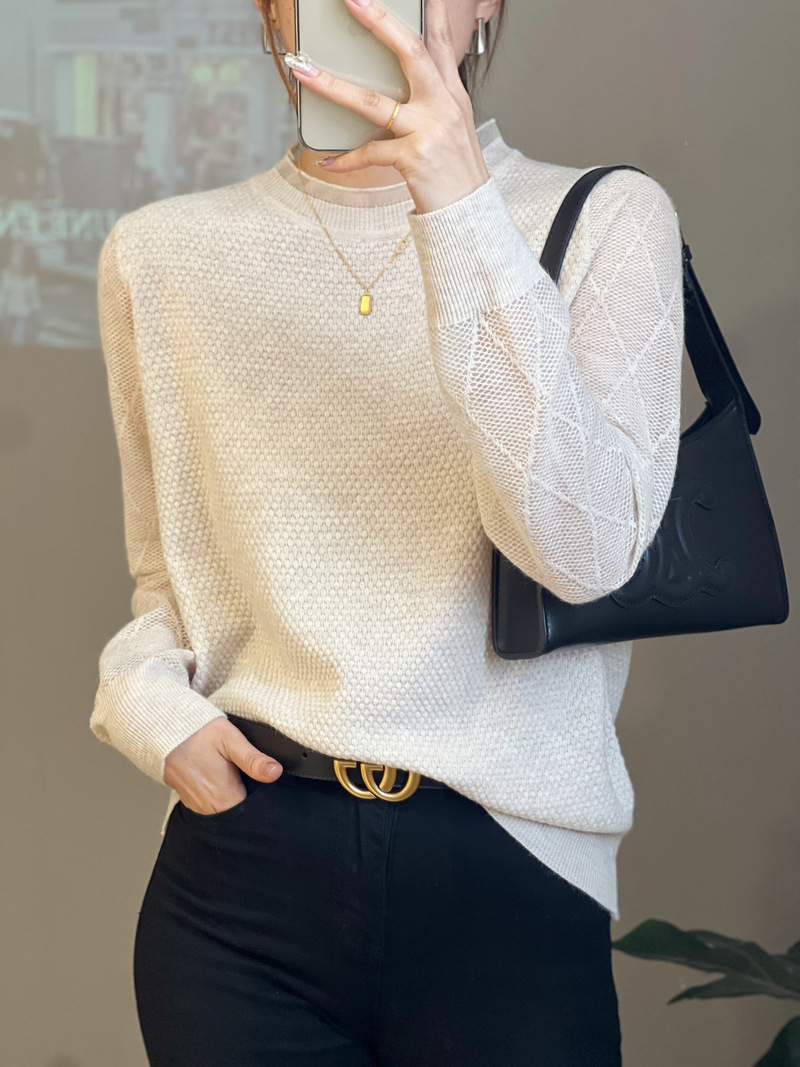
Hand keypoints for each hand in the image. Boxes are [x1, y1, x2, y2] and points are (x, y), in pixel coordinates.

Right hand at [163, 718, 282, 815]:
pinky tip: (222, 781)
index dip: (260, 805)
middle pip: (236, 814)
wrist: (166, 730)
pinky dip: (218, 798)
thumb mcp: (230, 739)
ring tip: (236, 779)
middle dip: (247, 802)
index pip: (249, 815)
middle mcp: (209, 807)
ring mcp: (197, 806)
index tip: (264, 791)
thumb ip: (253, 759)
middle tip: (250, 780)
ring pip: (223, 812)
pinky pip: (210, 807)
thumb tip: (275, 772)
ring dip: (233, 800)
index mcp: (222, 796)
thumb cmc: (198, 733)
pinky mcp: (189, 800)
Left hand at [286, 0, 489, 213]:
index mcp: (451, 94)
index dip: (431, 10)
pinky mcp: (413, 158)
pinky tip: (329, 161)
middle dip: (378, 21)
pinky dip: (347, 159)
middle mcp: (442, 105)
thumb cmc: (456, 172)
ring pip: (373, 100)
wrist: (469, 212)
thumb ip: (429, 101)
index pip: (440, 41)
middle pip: (409, 52)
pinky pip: (370, 151)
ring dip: (332, 84)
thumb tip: (393, 89)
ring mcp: (428, 130)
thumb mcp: (451, 128)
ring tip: (304, 70)